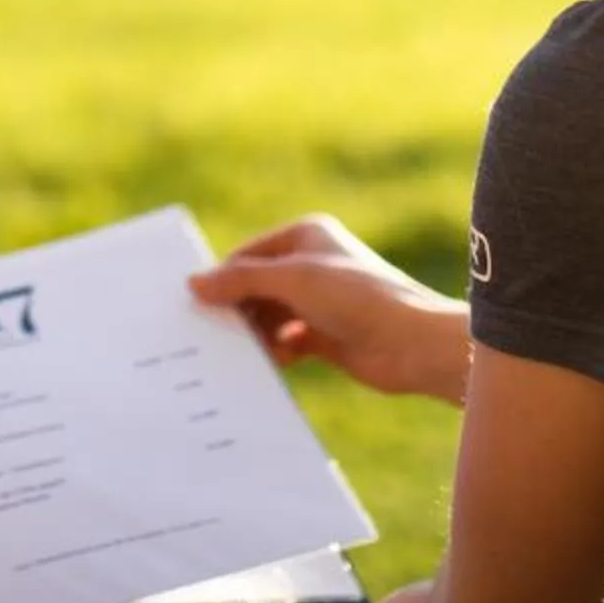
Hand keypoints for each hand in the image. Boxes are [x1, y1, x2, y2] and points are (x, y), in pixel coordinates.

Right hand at [190, 214, 470, 404]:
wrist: (411, 344)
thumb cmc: (359, 298)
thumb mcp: (292, 280)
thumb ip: (241, 280)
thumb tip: (194, 282)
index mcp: (306, 236)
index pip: (248, 255)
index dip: (222, 279)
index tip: (192, 304)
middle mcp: (312, 266)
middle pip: (256, 287)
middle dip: (236, 310)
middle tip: (205, 334)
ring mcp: (319, 302)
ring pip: (269, 316)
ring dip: (253, 334)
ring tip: (230, 353)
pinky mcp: (325, 336)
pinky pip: (285, 342)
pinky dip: (272, 352)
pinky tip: (260, 365)